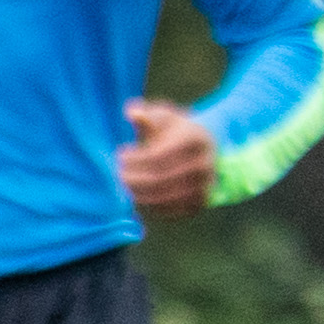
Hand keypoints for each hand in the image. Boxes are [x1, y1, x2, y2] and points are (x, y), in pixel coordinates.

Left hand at [119, 96, 219, 219]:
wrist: (203, 146)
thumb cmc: (174, 129)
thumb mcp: (163, 117)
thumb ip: (147, 115)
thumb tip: (131, 113)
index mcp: (195, 138)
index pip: (158, 155)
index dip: (135, 159)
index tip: (120, 155)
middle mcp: (205, 162)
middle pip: (160, 178)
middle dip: (133, 180)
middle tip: (117, 176)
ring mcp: (206, 183)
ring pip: (167, 197)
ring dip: (140, 196)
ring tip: (124, 188)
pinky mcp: (202, 200)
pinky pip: (175, 210)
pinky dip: (153, 208)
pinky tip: (138, 199)